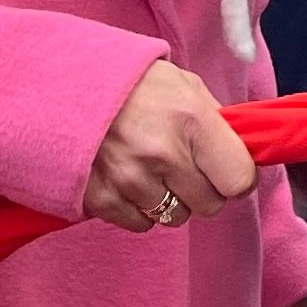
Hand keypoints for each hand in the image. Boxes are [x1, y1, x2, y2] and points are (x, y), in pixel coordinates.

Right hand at [82, 60, 257, 231]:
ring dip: (169, 199)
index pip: (238, 180)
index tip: (228, 173)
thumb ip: (215, 121)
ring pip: (174, 217)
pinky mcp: (101, 199)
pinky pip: (140, 224)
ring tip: (151, 169)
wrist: (64, 84)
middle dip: (203, 190)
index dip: (237, 180)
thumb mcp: (184, 85)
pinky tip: (128, 179)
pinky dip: (137, 208)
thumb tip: (242, 152)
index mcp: (192, 120)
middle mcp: (163, 154)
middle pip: (210, 205)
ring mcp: (130, 179)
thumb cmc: (132, 83)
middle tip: (185, 168)